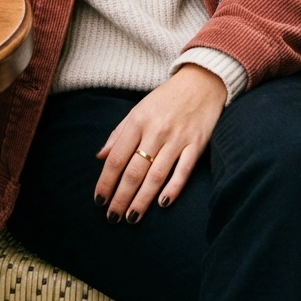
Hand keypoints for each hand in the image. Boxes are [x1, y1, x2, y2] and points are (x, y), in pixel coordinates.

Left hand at [94, 65, 227, 222]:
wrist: (201, 82)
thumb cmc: (166, 98)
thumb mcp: (138, 109)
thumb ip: (119, 133)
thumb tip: (100, 157)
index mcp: (138, 121)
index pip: (117, 157)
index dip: (106, 181)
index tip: (99, 200)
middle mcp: (156, 130)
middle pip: (135, 171)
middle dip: (121, 197)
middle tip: (113, 217)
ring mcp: (178, 138)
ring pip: (156, 175)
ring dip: (142, 200)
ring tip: (132, 218)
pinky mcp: (197, 144)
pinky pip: (183, 170)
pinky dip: (173, 188)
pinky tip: (163, 203)